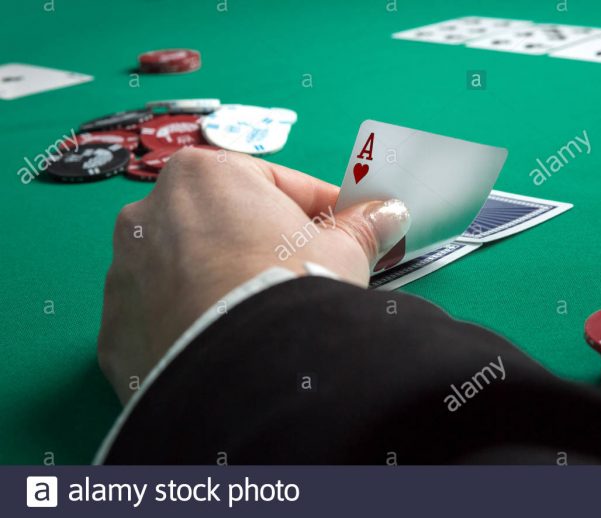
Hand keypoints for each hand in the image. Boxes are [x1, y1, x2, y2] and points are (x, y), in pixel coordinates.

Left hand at [98, 148, 409, 402]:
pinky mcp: (115, 330)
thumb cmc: (292, 286)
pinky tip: (226, 343)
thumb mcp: (343, 250)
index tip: (351, 230)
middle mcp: (148, 213)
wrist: (246, 371)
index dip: (324, 210)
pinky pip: (163, 317)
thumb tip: (388, 214)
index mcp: (203, 174)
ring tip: (264, 316)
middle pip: (226, 224)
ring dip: (223, 283)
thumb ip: (363, 225)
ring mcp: (124, 273)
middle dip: (267, 246)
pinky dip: (192, 325)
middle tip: (307, 274)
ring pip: (188, 270)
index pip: (279, 185)